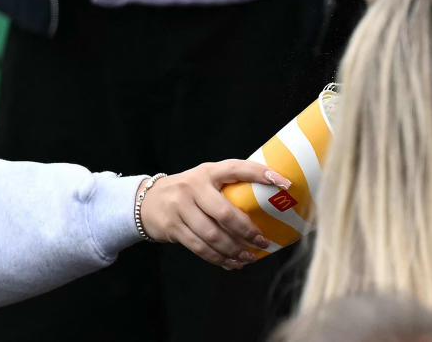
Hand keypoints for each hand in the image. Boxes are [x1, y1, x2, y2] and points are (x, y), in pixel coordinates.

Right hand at [139, 159, 291, 269]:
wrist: (147, 201)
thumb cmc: (189, 190)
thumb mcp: (205, 179)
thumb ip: (228, 186)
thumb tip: (267, 201)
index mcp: (208, 172)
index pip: (237, 169)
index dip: (261, 174)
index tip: (284, 183)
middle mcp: (193, 188)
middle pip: (225, 213)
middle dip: (247, 231)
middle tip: (264, 241)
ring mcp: (181, 208)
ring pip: (213, 236)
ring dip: (234, 250)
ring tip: (250, 257)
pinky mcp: (173, 228)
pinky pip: (200, 248)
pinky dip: (219, 259)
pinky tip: (232, 263)